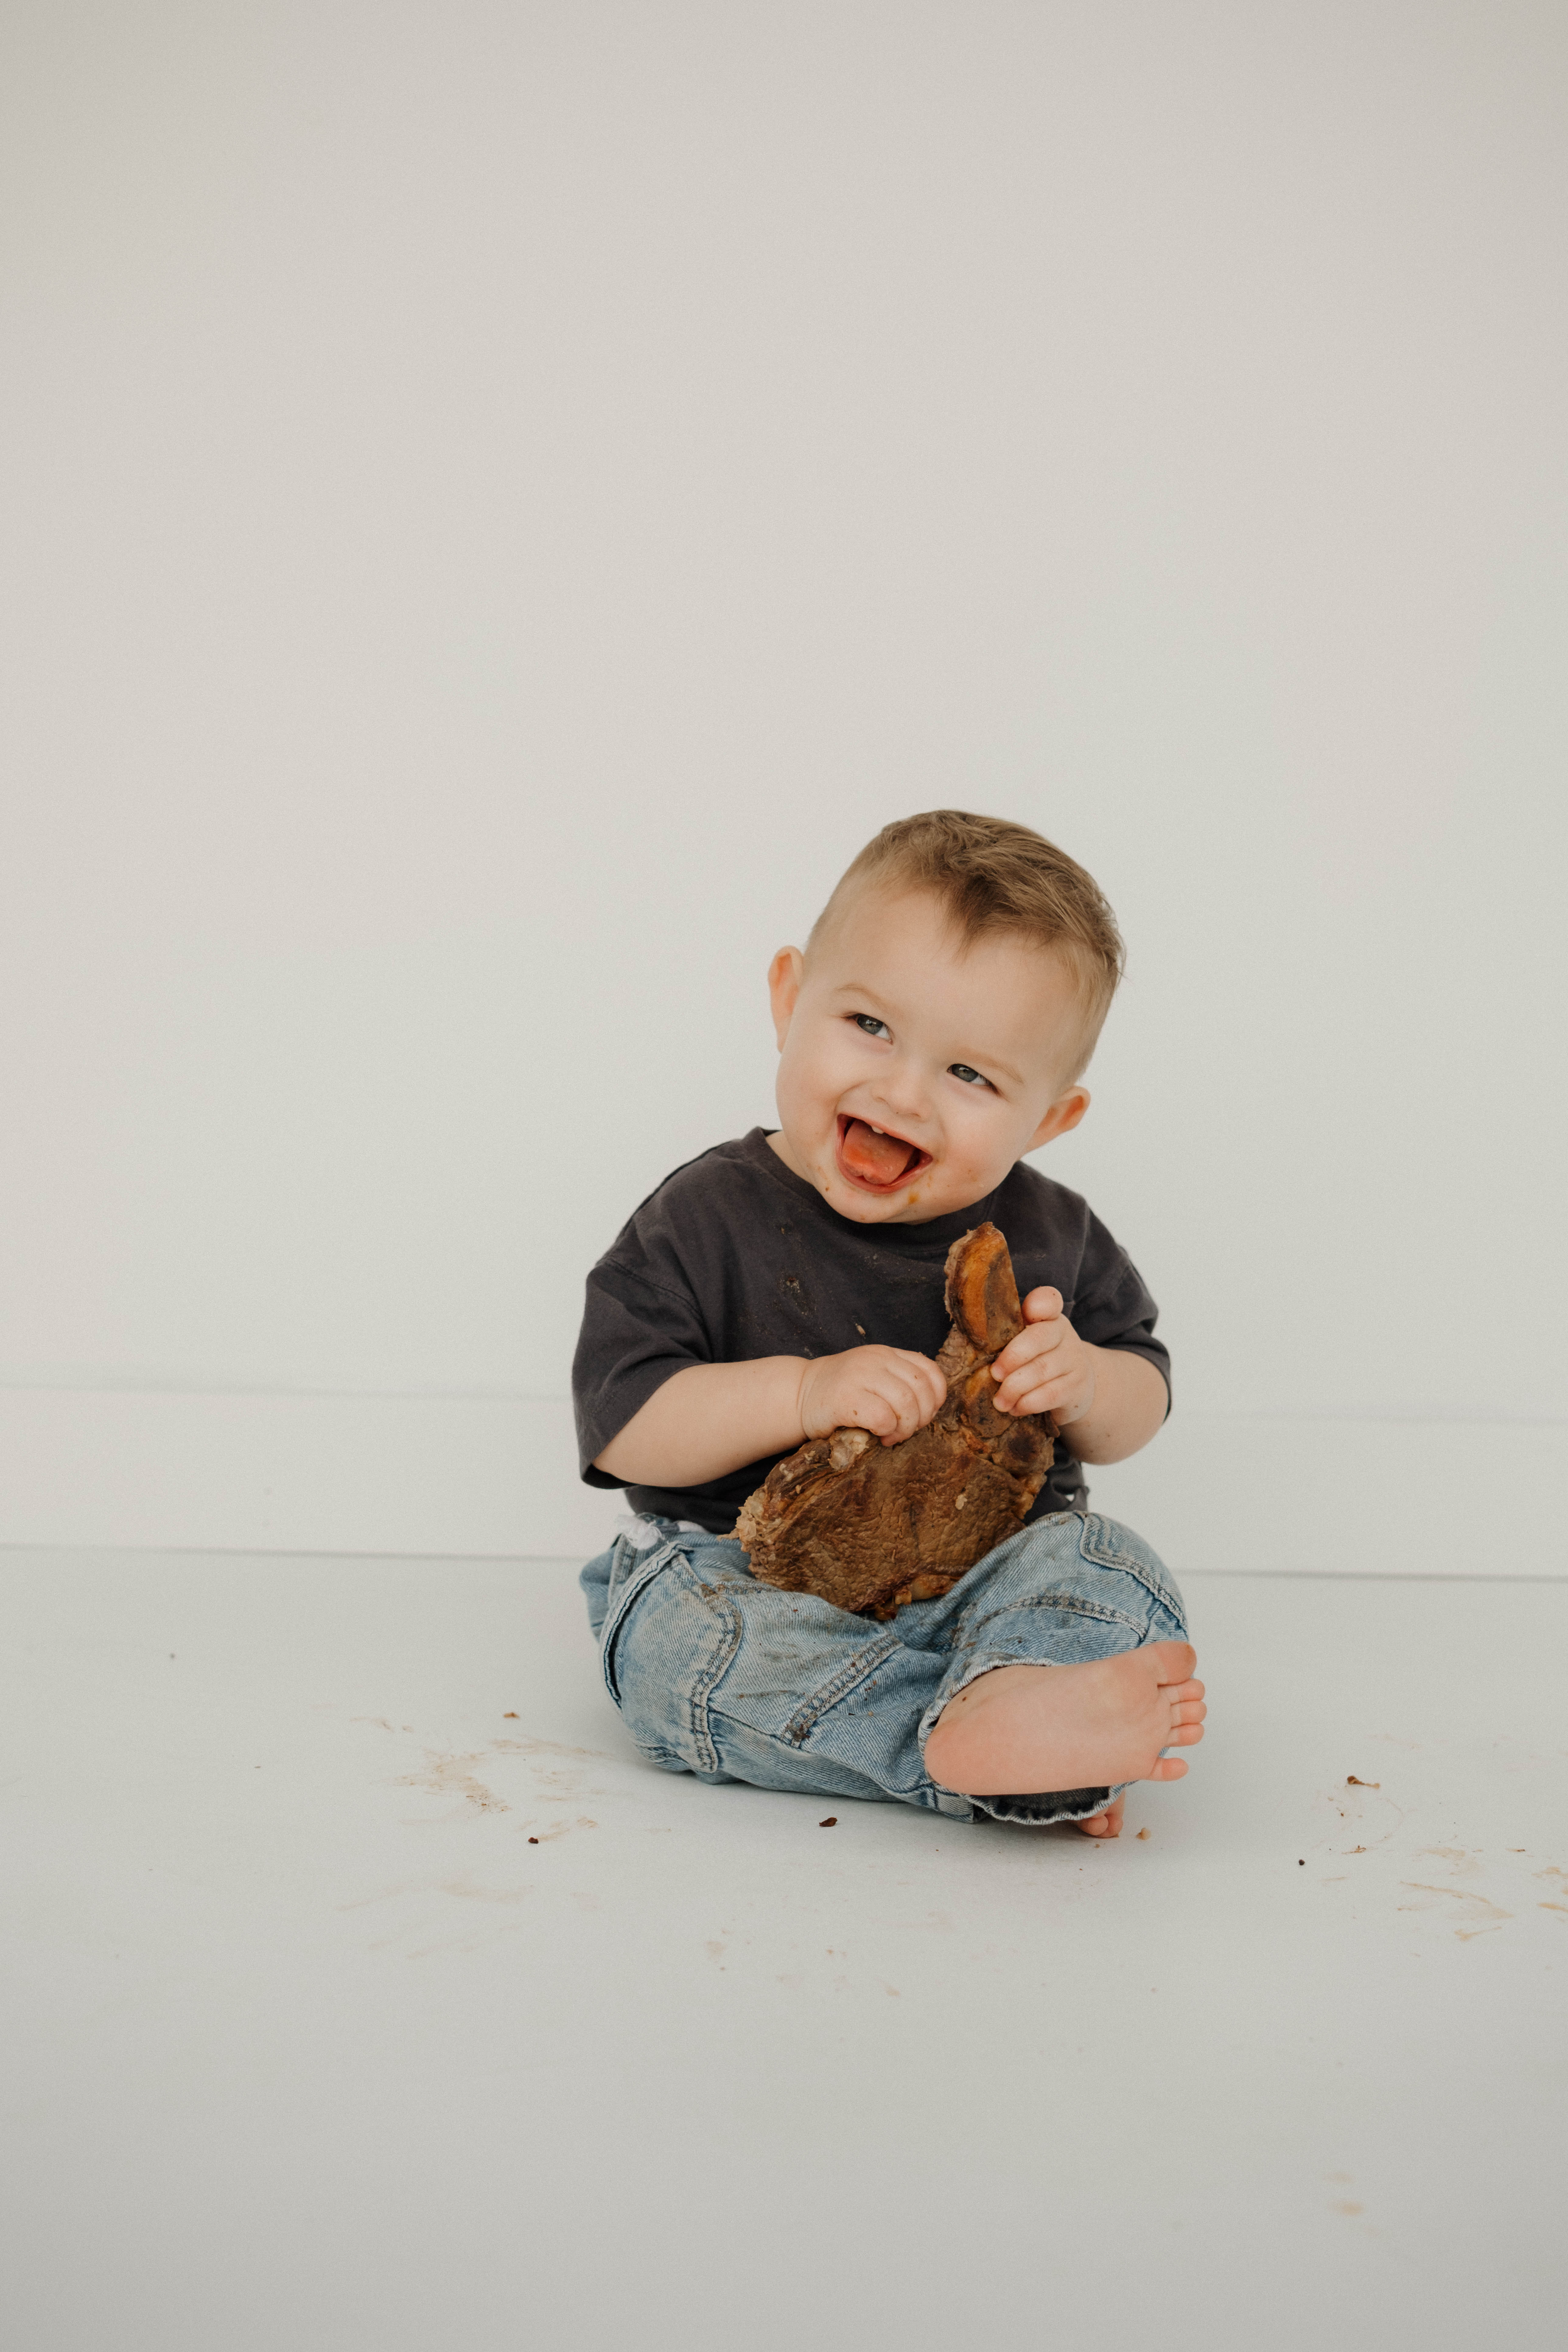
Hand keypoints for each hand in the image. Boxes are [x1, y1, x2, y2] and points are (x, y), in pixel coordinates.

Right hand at [798, 1346, 946, 1446]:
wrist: (797, 1395)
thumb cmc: (841, 1394)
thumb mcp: (873, 1378)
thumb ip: (899, 1382)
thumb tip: (930, 1409)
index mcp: (887, 1354)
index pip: (930, 1371)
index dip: (935, 1399)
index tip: (923, 1416)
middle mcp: (875, 1359)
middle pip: (921, 1389)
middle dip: (921, 1418)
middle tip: (905, 1431)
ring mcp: (859, 1376)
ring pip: (906, 1403)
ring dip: (905, 1427)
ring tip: (891, 1436)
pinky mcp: (844, 1398)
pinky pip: (883, 1417)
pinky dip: (887, 1430)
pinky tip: (877, 1434)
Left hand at [989, 1287, 1095, 1426]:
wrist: (1073, 1387)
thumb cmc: (1037, 1360)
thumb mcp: (1025, 1343)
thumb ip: (1005, 1337)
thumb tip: (966, 1349)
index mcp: (1048, 1317)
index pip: (1048, 1301)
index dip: (1039, 1303)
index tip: (1028, 1311)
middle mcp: (1064, 1334)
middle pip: (1037, 1339)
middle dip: (1011, 1358)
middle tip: (993, 1374)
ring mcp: (1074, 1361)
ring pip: (1041, 1371)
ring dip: (1014, 1388)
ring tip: (999, 1401)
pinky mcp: (1076, 1388)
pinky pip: (1050, 1395)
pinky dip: (1028, 1403)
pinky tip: (1015, 1408)